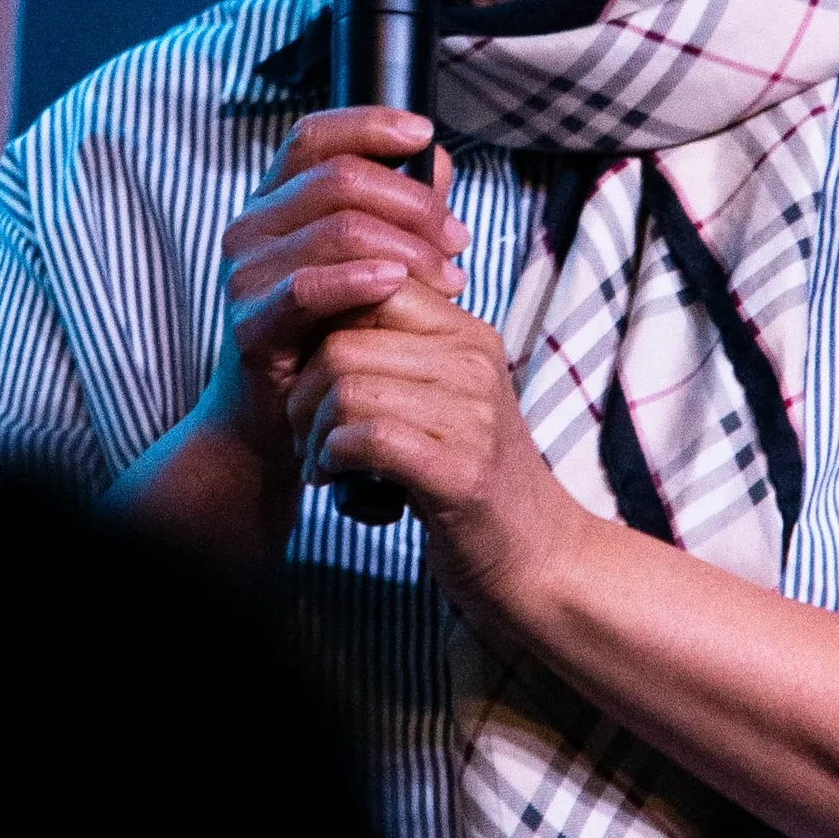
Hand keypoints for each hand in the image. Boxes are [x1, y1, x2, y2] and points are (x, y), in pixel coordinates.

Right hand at [196, 108, 465, 513]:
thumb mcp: (366, 264)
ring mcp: (245, 275)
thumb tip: (439, 161)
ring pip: (334, 228)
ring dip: (404, 247)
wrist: (273, 421)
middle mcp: (252, 228)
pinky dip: (359, 280)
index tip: (424, 134)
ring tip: (449, 276)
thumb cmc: (325, 335)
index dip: (370, 124)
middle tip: (458, 240)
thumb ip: (397, 212)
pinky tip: (398, 285)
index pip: (315, 137)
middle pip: (338, 179)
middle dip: (412, 203)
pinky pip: (307, 288)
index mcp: (276, 203)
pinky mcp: (250, 325)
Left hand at [286, 272, 580, 627]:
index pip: (372, 285)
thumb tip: (316, 318)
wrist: (536, 552)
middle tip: (302, 431)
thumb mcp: (442, 397)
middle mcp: (474, 364)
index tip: (311, 376)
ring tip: (317, 460)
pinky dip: (332, 459)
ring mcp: (473, 417)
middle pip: (342, 342)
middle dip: (302, 391)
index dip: (320, 327)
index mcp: (468, 334)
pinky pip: (369, 440)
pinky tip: (334, 479)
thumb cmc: (467, 474)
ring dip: (311, 432)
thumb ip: (397, 355)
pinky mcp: (461, 472)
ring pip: (347, 390)